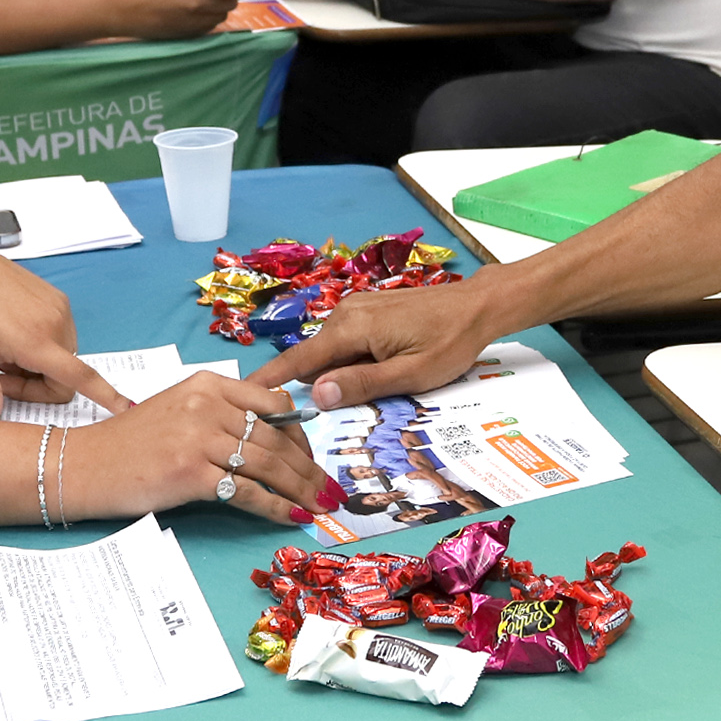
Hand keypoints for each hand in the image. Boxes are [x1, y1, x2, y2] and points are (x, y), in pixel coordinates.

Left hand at [0, 232, 131, 411]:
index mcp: (34, 340)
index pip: (79, 377)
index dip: (106, 396)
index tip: (127, 410)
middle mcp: (55, 323)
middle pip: (66, 375)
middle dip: (37, 384)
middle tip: (0, 372)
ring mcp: (59, 307)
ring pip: (63, 356)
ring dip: (39, 364)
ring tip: (4, 348)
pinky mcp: (57, 297)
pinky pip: (61, 335)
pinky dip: (42, 344)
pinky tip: (13, 332)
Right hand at [62, 376, 335, 525]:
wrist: (85, 465)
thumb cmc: (131, 443)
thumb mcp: (179, 409)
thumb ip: (220, 413)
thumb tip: (272, 437)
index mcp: (207, 384)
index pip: (272, 402)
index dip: (300, 433)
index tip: (311, 457)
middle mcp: (206, 404)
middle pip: (276, 437)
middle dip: (308, 467)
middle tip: (330, 490)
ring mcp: (199, 438)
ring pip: (268, 464)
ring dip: (301, 488)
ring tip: (320, 506)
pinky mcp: (191, 473)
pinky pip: (247, 491)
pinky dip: (275, 507)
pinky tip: (292, 517)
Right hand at [107, 0, 239, 38]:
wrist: (130, 11)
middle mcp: (198, 4)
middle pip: (230, 4)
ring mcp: (195, 21)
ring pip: (223, 17)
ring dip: (220, 10)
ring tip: (208, 4)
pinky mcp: (191, 33)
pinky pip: (211, 27)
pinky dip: (211, 20)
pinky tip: (200, 15)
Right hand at [247, 282, 502, 409]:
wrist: (477, 307)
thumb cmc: (449, 342)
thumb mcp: (409, 375)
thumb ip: (362, 385)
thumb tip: (319, 395)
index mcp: (351, 328)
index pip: (298, 359)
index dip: (271, 381)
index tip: (243, 397)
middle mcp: (345, 313)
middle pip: (314, 360)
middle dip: (319, 386)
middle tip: (341, 414)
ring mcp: (356, 309)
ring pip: (331, 353)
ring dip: (341, 375)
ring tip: (373, 390)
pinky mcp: (368, 311)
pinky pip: (347, 343)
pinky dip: (352, 362)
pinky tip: (379, 372)